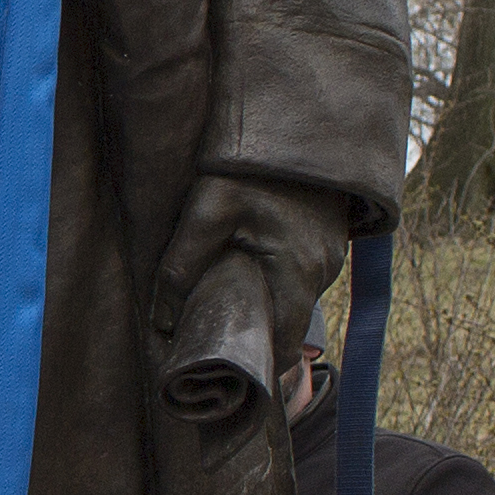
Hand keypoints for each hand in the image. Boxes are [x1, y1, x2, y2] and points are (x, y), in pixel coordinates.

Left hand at [154, 176, 352, 368]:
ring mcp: (332, 253)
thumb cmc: (251, 167)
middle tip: (218, 343)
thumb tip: (162, 321)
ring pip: (294, 296)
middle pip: (288, 321)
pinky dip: (277, 278)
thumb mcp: (207, 211)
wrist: (295, 115)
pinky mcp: (329, 236)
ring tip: (227, 305)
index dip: (260, 366)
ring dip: (266, 302)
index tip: (232, 379)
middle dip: (256, 334)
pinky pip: (300, 273)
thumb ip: (181, 266)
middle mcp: (324, 270)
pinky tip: (248, 270)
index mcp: (299, 273)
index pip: (285, 343)